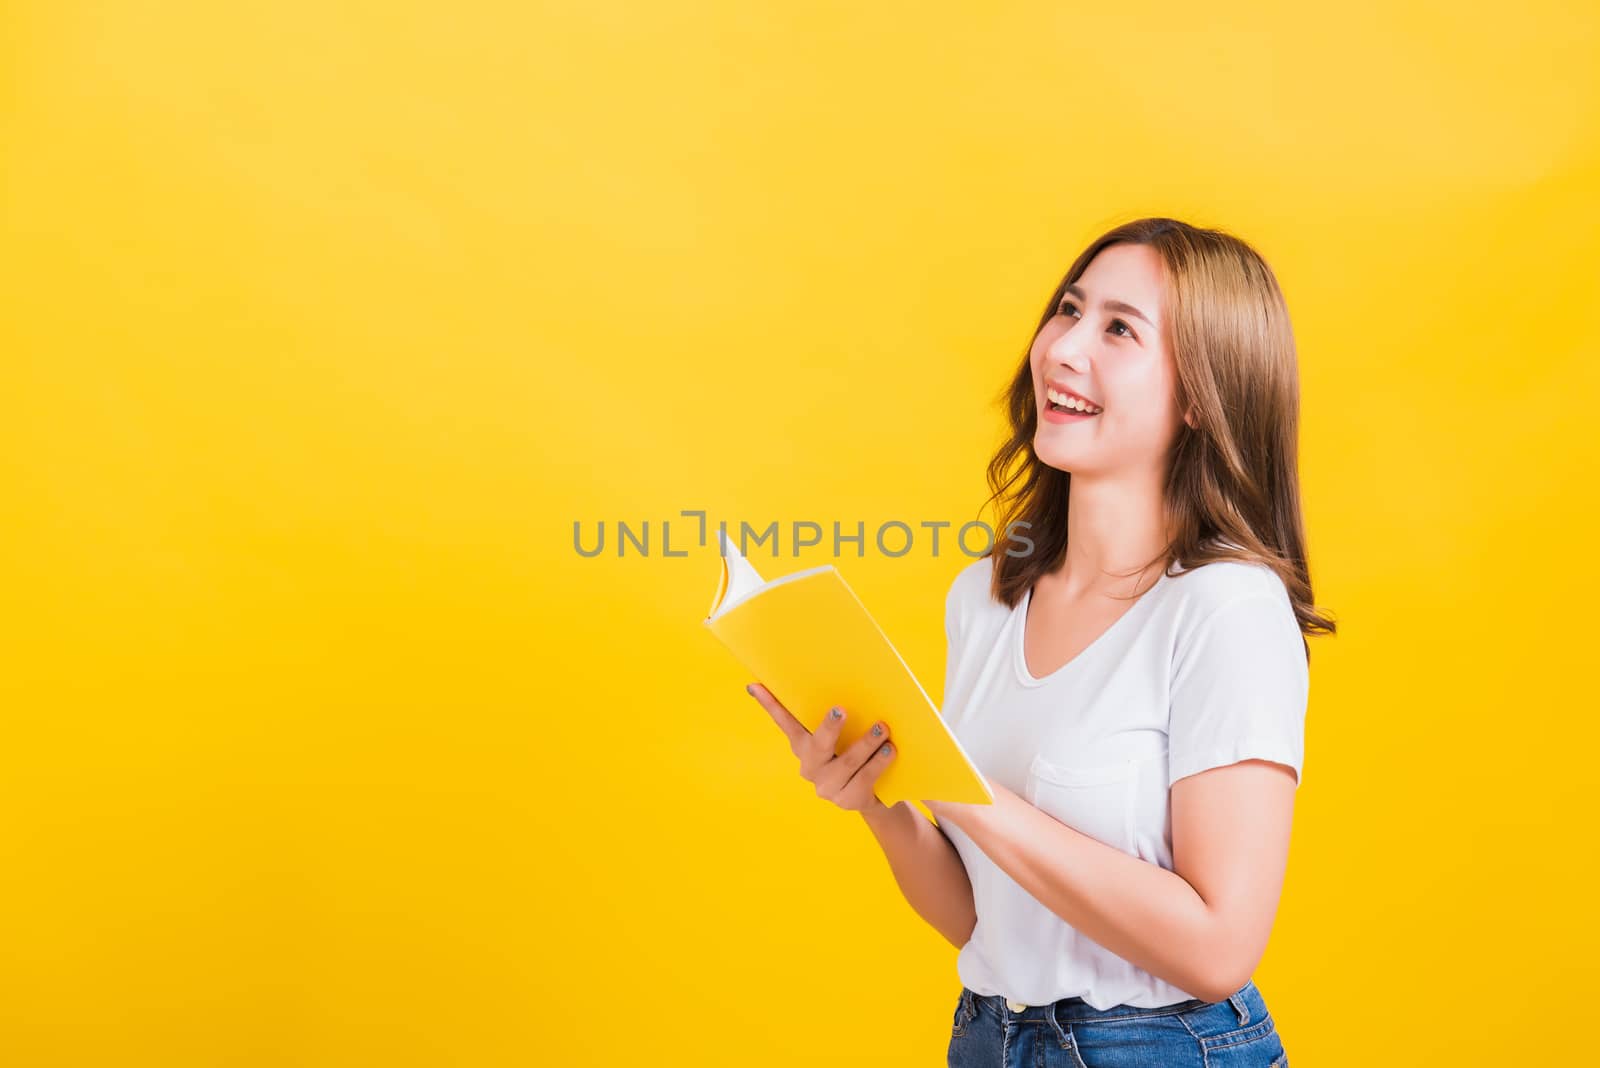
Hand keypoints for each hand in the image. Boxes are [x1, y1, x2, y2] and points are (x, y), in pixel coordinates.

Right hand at [746, 682, 895, 812]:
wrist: (878, 794)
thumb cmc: (859, 753)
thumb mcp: (847, 734)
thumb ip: (841, 717)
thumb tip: (852, 681)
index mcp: (804, 745)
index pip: (784, 722)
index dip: (769, 705)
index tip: (756, 686)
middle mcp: (811, 766)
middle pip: (818, 746)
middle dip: (829, 727)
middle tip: (841, 709)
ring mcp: (827, 787)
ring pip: (847, 763)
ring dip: (866, 743)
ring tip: (883, 728)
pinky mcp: (847, 800)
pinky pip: (864, 780)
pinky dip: (878, 763)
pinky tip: (889, 750)